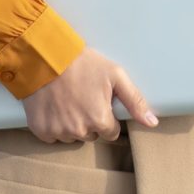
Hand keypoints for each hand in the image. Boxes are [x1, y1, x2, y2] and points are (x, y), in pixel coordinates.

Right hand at [21, 46, 158, 143]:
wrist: (47, 57)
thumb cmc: (83, 63)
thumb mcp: (115, 75)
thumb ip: (135, 101)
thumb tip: (153, 122)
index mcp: (99, 120)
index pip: (110, 132)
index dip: (107, 116)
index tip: (99, 101)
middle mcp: (79, 131)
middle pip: (91, 134)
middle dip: (90, 120)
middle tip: (83, 96)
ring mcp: (59, 132)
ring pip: (72, 136)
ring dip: (72, 123)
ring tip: (68, 98)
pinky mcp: (41, 130)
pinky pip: (52, 135)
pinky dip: (53, 124)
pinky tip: (54, 105)